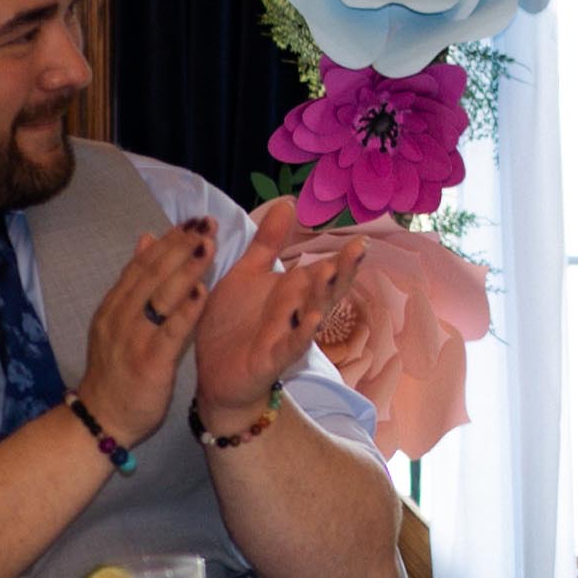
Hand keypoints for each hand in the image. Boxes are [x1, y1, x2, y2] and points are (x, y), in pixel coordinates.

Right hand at [74, 218, 216, 446]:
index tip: (193, 220)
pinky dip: (185, 310)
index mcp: (113, 307)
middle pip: (151, 274)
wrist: (102, 419)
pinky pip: (169, 332)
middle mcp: (119, 318)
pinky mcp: (149, 362)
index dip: (168, 240)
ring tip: (209, 245)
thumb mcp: (117, 322)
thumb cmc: (116, 370)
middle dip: (180, 246)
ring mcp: (132, 340)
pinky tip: (203, 291)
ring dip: (185, 269)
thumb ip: (134, 283)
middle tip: (206, 223)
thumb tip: (146, 238)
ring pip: (160, 297)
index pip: (141, 265)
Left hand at [188, 195, 336, 427]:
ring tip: (329, 273)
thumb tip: (288, 202)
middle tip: (358, 250)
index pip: (324, 270)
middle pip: (326, 290)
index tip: (361, 240)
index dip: (343, 258)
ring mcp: (287, 335)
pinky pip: (291, 345)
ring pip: (312, 314)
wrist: (215, 375)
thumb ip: (268, 243)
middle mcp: (297, 311)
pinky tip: (312, 319)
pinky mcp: (271, 359)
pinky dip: (302, 333)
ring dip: (322, 295)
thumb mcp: (248, 275)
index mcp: (293, 290)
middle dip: (341, 271)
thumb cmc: (234, 323)